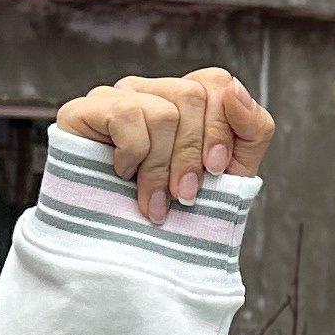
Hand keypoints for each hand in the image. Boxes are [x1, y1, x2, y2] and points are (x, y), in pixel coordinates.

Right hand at [54, 68, 275, 227]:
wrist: (128, 252)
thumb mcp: (233, 173)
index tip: (216, 170)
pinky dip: (133, 155)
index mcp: (184, 101)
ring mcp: (114, 97)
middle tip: (185, 195)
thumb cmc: (178, 210)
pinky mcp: (82, 110)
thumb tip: (237, 91)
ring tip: (155, 200)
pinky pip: (126, 115)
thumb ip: (252, 129)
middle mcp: (150, 91)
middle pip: (191, 95)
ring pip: (163, 112)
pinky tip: (122, 174)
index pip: (216, 82)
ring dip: (162, 167)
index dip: (222, 126)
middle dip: (193, 155)